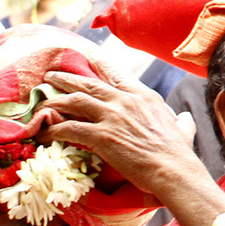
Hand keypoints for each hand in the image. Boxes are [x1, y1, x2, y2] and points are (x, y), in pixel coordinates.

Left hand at [40, 54, 208, 200]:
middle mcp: (124, 100)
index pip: (116, 74)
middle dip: (66, 77)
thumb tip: (184, 119)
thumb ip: (180, 121)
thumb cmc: (177, 154)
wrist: (172, 169)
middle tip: (50, 75)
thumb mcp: (181, 129)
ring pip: (75, 101)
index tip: (87, 56)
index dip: (99, 64)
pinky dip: (54, 130)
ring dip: (54, 100)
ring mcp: (111, 117)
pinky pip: (70, 129)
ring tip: (40, 101)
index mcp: (142, 96)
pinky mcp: (101, 136)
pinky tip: (43, 134)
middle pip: (88, 83)